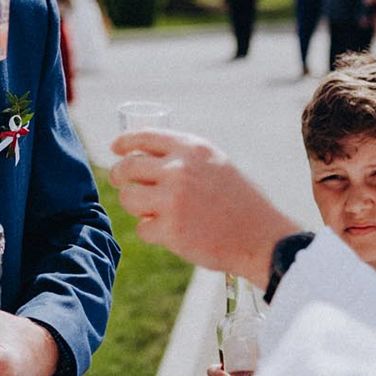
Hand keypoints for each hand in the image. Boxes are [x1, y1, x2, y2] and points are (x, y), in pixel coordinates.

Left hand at [109, 129, 297, 282]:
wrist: (261, 237)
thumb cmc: (239, 201)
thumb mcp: (215, 164)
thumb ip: (183, 157)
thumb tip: (142, 156)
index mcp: (192, 148)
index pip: (144, 137)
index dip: (124, 143)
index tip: (115, 148)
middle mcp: (179, 169)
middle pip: (127, 168)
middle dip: (119, 176)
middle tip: (120, 183)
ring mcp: (173, 200)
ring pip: (128, 198)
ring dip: (136, 206)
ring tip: (153, 212)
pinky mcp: (170, 230)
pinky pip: (142, 228)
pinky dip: (152, 233)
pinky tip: (171, 233)